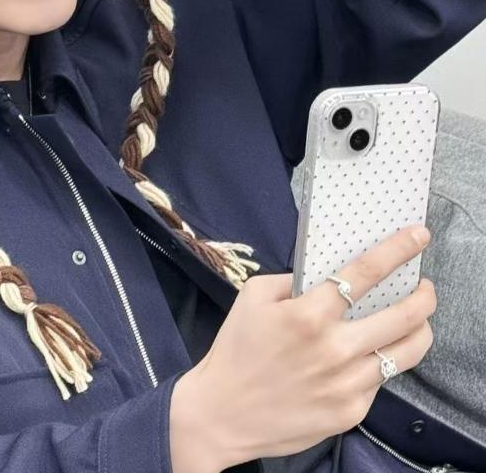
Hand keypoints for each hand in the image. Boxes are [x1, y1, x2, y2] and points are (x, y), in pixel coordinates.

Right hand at [169, 224, 435, 470]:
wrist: (223, 412)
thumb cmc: (235, 348)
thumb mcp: (252, 297)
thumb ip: (291, 281)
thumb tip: (324, 275)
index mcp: (308, 314)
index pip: (365, 273)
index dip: (397, 250)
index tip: (418, 236)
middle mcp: (335, 348)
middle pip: (404, 316)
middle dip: (424, 296)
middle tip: (425, 287)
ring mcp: (347, 384)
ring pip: (406, 353)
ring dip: (418, 330)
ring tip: (416, 321)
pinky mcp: (351, 412)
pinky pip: (380, 380)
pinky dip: (381, 362)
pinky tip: (369, 355)